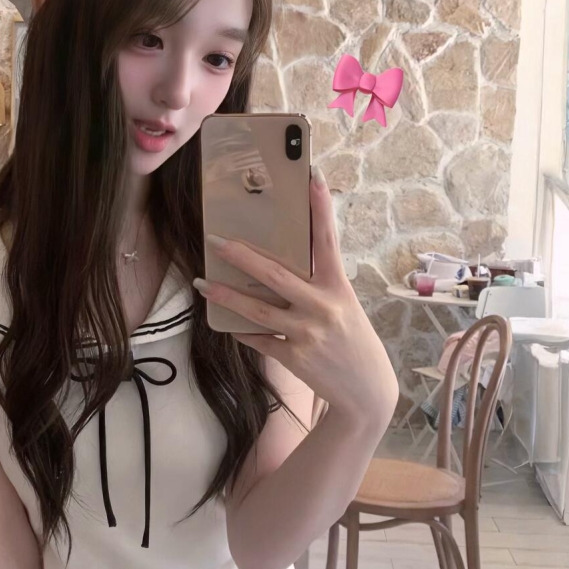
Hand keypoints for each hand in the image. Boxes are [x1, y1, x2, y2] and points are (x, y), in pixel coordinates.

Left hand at [194, 166, 398, 430]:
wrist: (366, 392)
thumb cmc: (352, 341)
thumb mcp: (344, 307)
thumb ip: (318, 287)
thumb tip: (278, 266)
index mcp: (339, 287)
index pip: (328, 240)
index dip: (319, 207)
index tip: (310, 176)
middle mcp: (323, 307)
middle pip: (275, 274)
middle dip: (242, 256)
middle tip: (217, 241)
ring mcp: (306, 333)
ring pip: (257, 309)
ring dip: (225, 295)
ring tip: (201, 284)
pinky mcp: (293, 357)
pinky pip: (258, 338)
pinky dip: (240, 329)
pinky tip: (224, 321)